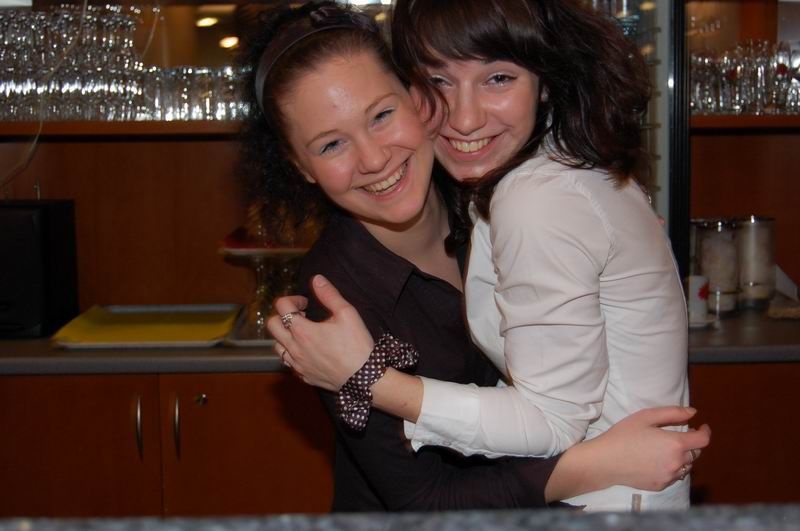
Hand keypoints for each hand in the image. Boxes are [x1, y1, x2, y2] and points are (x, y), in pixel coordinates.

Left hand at [266, 274, 373, 390]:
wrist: (363, 378)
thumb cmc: (356, 345)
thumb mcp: (347, 313)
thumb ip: (329, 295)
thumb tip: (316, 279)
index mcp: (302, 330)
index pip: (282, 306)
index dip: (293, 299)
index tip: (306, 303)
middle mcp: (294, 348)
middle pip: (272, 325)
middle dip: (283, 316)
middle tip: (303, 317)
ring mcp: (297, 364)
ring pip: (277, 346)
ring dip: (285, 335)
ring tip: (304, 334)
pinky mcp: (303, 376)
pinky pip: (288, 362)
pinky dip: (292, 352)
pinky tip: (308, 350)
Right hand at [587, 406, 710, 491]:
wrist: (605, 461)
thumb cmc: (623, 435)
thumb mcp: (645, 417)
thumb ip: (672, 413)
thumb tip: (693, 413)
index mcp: (675, 444)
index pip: (703, 440)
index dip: (705, 432)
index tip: (701, 427)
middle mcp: (677, 462)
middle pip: (696, 453)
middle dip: (691, 444)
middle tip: (677, 437)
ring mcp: (670, 476)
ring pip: (686, 466)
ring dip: (683, 457)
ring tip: (666, 450)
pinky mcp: (661, 485)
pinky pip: (674, 476)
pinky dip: (672, 468)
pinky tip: (656, 462)